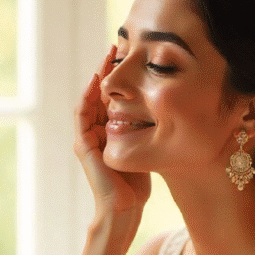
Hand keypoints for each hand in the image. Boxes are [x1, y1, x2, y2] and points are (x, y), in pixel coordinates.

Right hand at [73, 46, 150, 215]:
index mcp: (109, 131)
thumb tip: (172, 108)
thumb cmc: (138, 184)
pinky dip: (88, 95)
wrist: (125, 209)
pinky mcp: (83, 145)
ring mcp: (86, 138)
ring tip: (107, 56)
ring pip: (89, 98)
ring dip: (97, 76)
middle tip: (118, 45)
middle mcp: (95, 132)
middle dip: (108, 69)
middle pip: (100, 92)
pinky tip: (96, 79)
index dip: (120, 76)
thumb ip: (149, 129)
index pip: (113, 97)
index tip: (132, 54)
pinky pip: (82, 114)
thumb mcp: (148, 147)